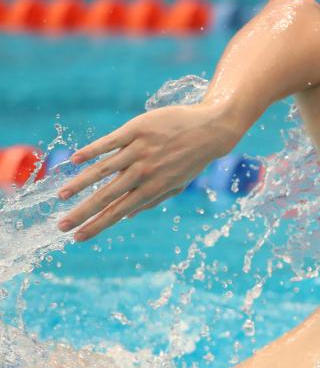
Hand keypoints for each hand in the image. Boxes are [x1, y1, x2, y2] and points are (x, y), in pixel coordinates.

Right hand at [57, 103, 241, 240]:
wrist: (209, 131)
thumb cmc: (191, 160)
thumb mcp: (176, 185)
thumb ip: (152, 200)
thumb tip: (127, 216)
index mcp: (153, 189)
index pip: (118, 212)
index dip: (97, 226)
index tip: (78, 238)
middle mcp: (144, 172)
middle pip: (107, 196)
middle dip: (82, 213)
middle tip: (61, 226)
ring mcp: (140, 151)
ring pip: (103, 170)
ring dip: (80, 184)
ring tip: (61, 196)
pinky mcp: (137, 130)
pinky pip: (109, 142)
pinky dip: (92, 151)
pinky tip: (75, 160)